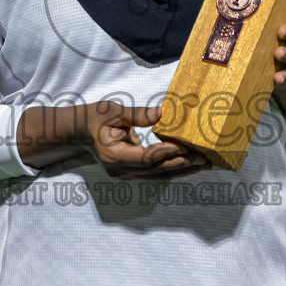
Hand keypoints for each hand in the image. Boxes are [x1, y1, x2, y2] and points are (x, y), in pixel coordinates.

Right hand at [17, 101, 207, 178]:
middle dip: (182, 164)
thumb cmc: (94, 118)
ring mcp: (127, 174)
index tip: (185, 146)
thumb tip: (161, 113)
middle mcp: (121, 170)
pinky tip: (192, 164)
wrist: (80, 133)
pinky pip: (157, 173)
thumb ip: (136, 114)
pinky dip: (174, 168)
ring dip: (183, 170)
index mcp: (114, 156)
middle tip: (204, 157)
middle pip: (157, 170)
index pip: (145, 158)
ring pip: (160, 175)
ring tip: (205, 163)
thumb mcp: (112, 111)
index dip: (165, 153)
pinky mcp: (133, 172)